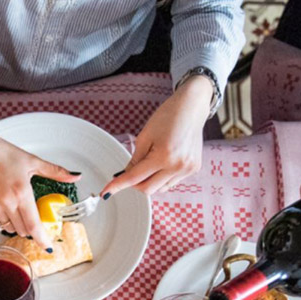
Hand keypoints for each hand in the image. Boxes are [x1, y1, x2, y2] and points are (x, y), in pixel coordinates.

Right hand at [0, 118, 78, 247]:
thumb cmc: (1, 153)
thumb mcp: (32, 161)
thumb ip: (55, 171)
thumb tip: (75, 176)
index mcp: (22, 192)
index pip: (34, 225)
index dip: (42, 239)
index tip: (48, 246)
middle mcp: (7, 202)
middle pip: (23, 229)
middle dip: (30, 228)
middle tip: (32, 219)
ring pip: (9, 228)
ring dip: (16, 224)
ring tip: (16, 210)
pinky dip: (2, 221)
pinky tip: (4, 209)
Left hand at [102, 75, 211, 197]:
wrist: (192, 108)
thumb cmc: (168, 117)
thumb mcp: (145, 136)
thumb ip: (135, 160)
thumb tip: (126, 176)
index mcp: (164, 156)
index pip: (135, 178)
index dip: (118, 185)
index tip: (106, 192)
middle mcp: (177, 166)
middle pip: (148, 189)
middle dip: (136, 183)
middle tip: (133, 170)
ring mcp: (187, 169)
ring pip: (160, 189)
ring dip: (150, 181)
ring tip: (153, 161)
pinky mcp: (193, 169)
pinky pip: (172, 183)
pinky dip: (163, 178)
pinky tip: (165, 161)